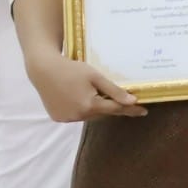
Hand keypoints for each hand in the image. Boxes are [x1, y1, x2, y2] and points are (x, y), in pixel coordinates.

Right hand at [27, 54, 145, 123]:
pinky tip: (78, 99)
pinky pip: (76, 115)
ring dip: (95, 108)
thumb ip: (114, 90)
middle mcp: (78, 116)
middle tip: (121, 100)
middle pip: (102, 112)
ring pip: (89, 115)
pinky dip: (81, 109)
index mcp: (89, 106)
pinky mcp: (57, 117)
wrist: (43, 69)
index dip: (130, 110)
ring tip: (94, 95)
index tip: (144, 111)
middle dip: (111, 106)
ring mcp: (67, 118)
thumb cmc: (71, 69)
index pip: (116, 109)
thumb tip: (132, 101)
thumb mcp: (95, 77)